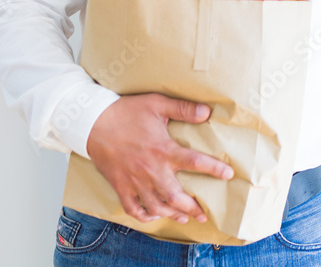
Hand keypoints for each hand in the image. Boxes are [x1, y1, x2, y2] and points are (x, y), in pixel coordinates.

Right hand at [86, 93, 233, 223]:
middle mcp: (151, 170)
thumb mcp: (157, 104)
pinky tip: (153, 215)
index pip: (194, 162)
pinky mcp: (120, 186)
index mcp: (163, 150)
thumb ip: (183, 109)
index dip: (213, 169)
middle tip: (204, 213)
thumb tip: (207, 112)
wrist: (93, 122)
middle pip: (175, 196)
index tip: (228, 174)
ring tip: (184, 217)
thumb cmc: (126, 112)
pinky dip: (144, 215)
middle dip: (192, 207)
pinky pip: (133, 208)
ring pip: (156, 206)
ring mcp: (134, 181)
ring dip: (172, 214)